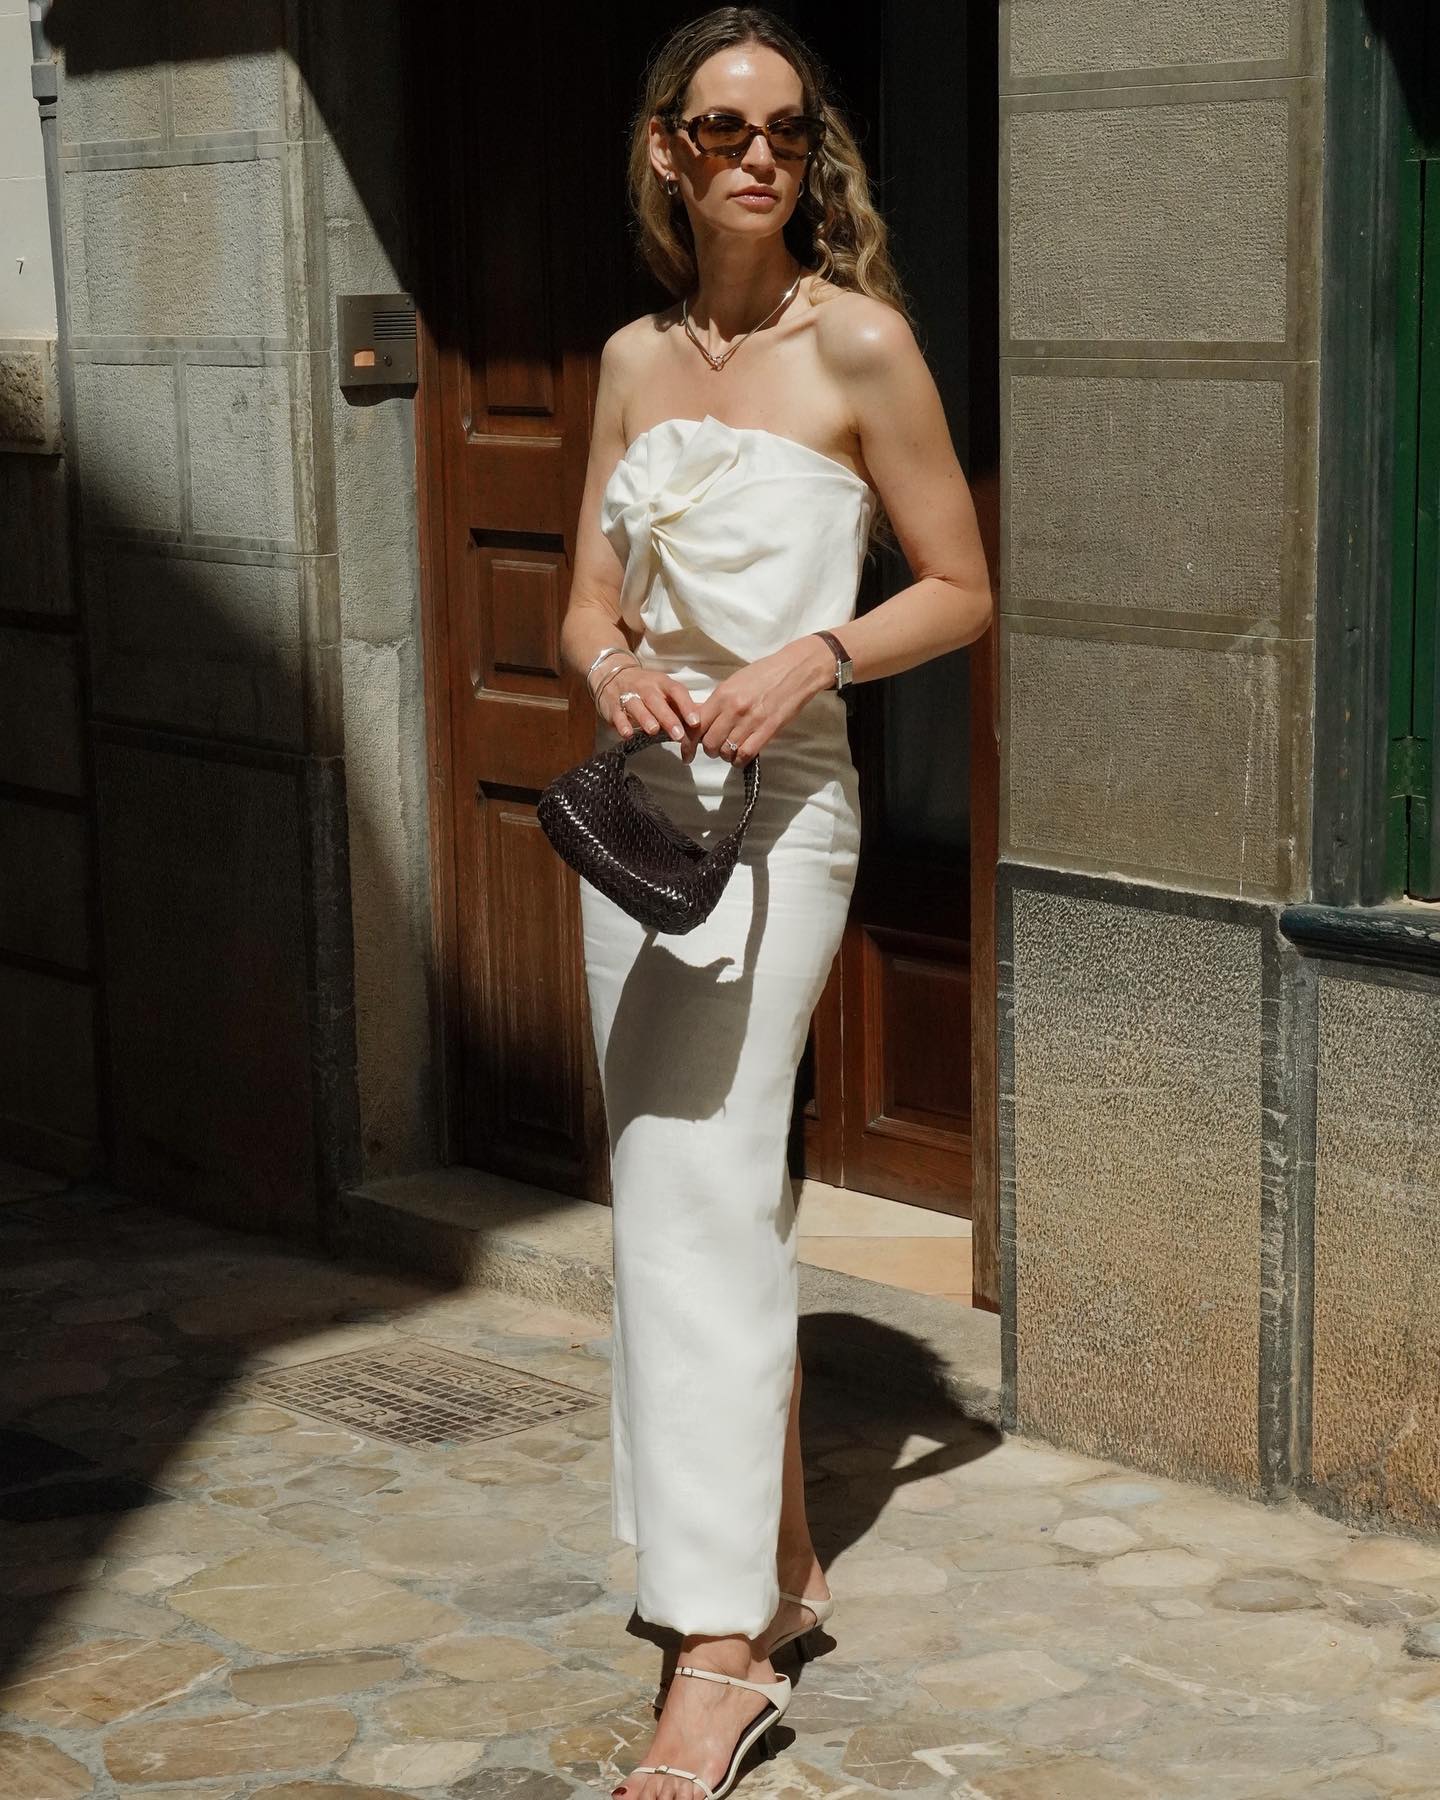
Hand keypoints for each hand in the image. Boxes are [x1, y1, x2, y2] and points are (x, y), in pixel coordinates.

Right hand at [597, 665, 702, 760]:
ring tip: (654, 730)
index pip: (676, 691)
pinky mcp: (612, 706)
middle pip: (656, 701)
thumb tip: (708, 720)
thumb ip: (682, 706)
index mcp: (662, 683)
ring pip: (637, 706)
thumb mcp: (665, 691)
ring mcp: (628, 695)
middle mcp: (645, 687)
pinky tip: (627, 734)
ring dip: (645, 718)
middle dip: (668, 717)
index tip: (696, 722)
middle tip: (678, 734)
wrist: (613, 675)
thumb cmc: (647, 688)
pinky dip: (621, 724)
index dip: (686, 706)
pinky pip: (617, 714)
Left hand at [694, 637, 835, 765]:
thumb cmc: (764, 674)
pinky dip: (740, 760)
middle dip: (709, 749)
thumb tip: (696, 718)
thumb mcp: (734, 682)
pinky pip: (745, 755)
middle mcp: (733, 709)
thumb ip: (716, 702)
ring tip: (730, 749)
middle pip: (709, 743)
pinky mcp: (768, 731)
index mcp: (723, 695)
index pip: (696, 725)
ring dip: (725, 755)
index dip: (691, 740)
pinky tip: (741, 755)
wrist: (796, 671)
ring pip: (726, 752)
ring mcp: (751, 721)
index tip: (690, 747)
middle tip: (716, 746)